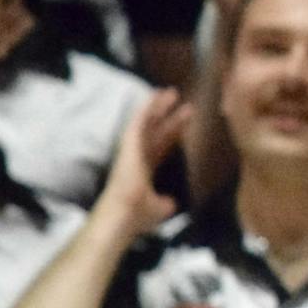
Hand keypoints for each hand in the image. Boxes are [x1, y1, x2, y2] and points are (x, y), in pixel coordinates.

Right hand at [96, 90, 191, 236]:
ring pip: (147, 123)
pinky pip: (138, 121)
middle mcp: (138, 157)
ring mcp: (132, 149)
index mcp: (144, 171)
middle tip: (184, 103)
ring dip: (158, 107)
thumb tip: (172, 203)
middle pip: (157, 132)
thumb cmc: (138, 214)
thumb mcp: (160, 209)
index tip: (184, 123)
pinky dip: (146, 108)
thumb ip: (166, 202)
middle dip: (170, 118)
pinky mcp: (128, 144)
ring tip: (171, 92)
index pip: (161, 148)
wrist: (124, 214)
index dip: (172, 134)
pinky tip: (155, 95)